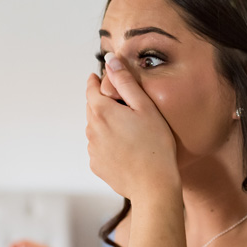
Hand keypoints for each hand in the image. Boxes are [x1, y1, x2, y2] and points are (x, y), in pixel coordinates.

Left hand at [85, 55, 177, 198]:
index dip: (95, 81)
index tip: (97, 77)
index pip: (91, 89)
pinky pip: (100, 148)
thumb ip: (126, 82)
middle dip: (102, 103)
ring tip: (129, 130)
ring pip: (96, 129)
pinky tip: (126, 148)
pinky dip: (108, 144)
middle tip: (122, 105)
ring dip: (106, 125)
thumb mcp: (145, 108)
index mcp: (102, 112)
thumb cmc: (155, 146)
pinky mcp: (97, 165)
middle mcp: (92, 130)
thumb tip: (111, 61)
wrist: (153, 185)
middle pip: (92, 109)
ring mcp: (93, 149)